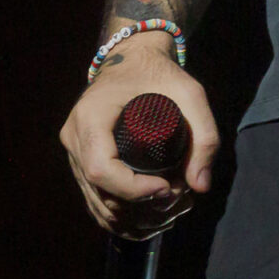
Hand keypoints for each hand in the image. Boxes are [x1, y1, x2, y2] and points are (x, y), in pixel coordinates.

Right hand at [59, 38, 220, 236]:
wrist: (132, 59)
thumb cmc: (159, 73)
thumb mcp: (189, 93)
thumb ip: (204, 135)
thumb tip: (200, 185)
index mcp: (90, 118)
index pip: (101, 169)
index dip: (133, 189)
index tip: (167, 187)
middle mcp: (74, 138)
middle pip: (99, 193)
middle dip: (140, 208)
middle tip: (177, 198)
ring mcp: (74, 153)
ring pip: (97, 205)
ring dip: (133, 219)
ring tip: (170, 209)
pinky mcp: (81, 163)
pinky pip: (96, 201)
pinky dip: (121, 218)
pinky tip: (151, 220)